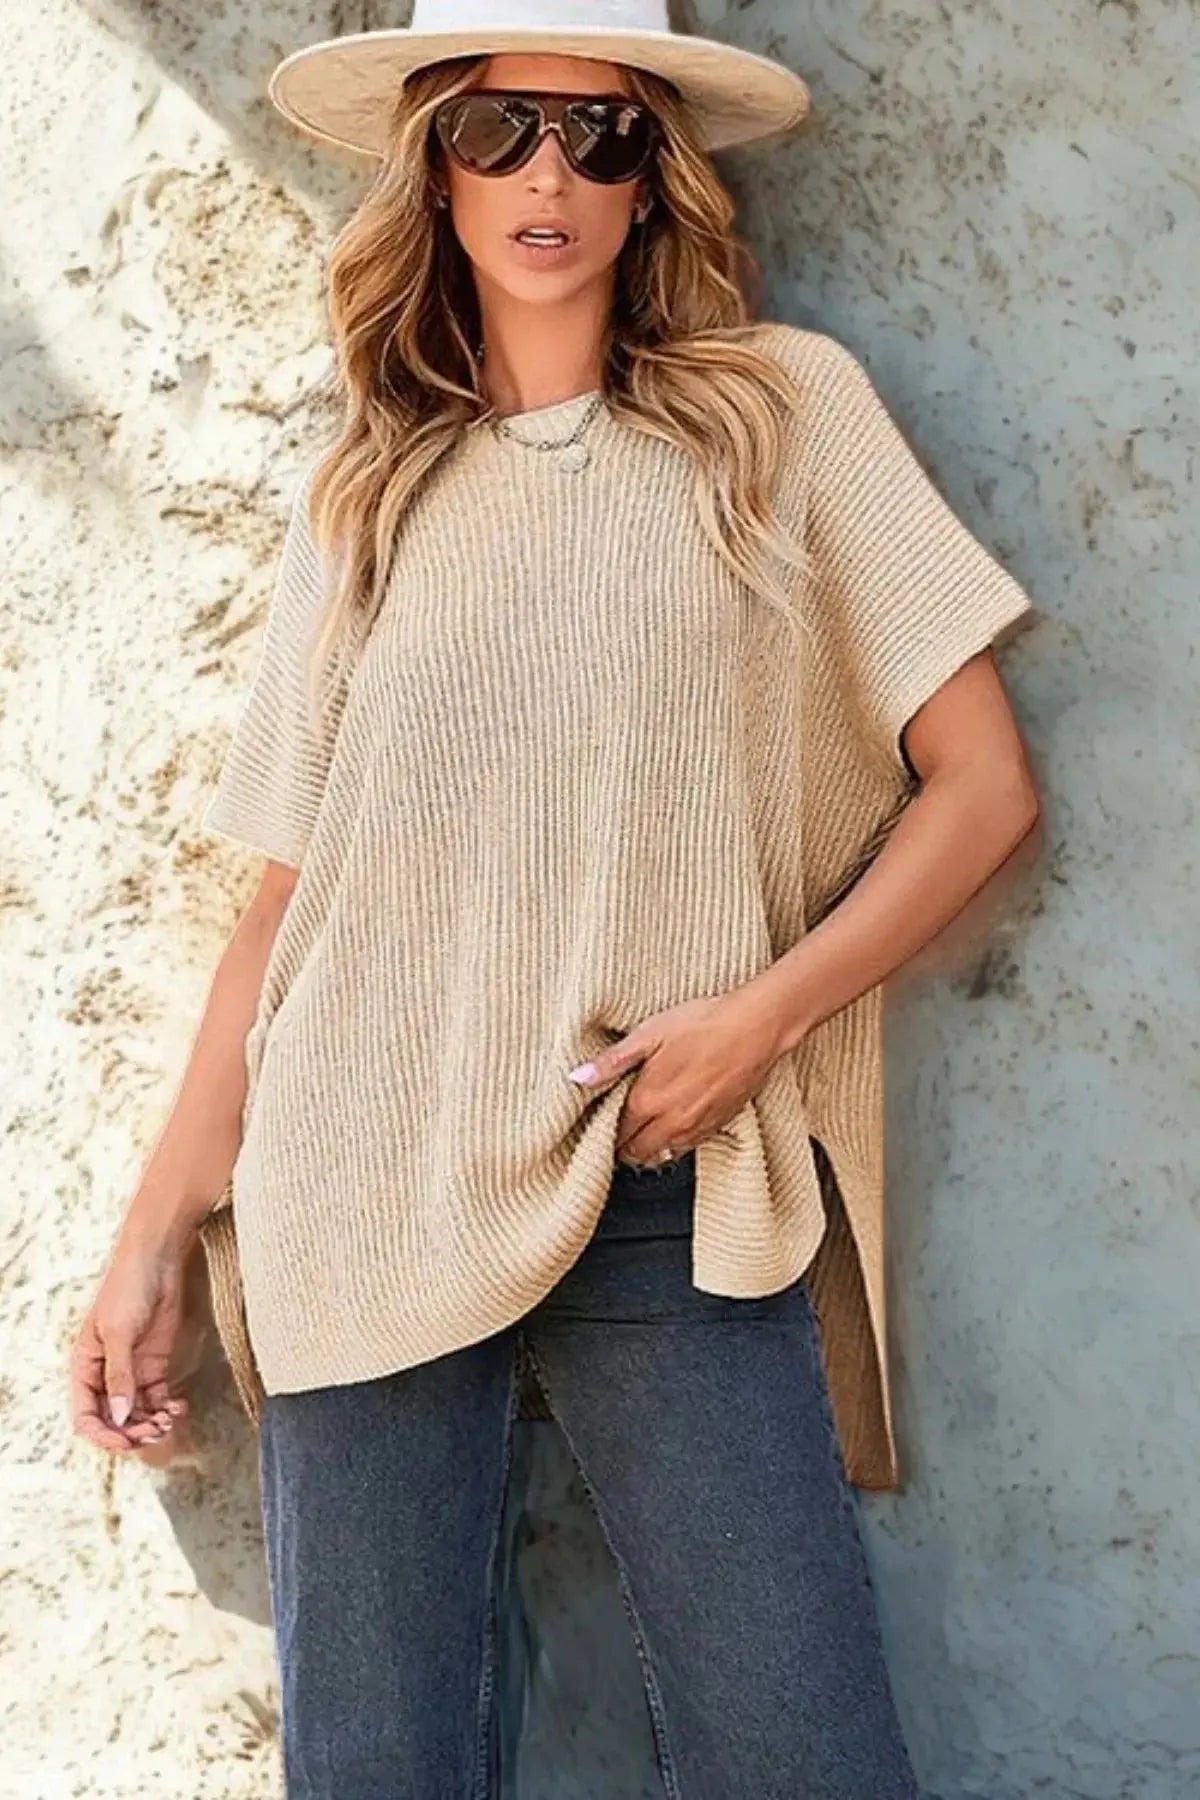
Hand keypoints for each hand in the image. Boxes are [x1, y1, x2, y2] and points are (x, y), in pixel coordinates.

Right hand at [68, 1236, 192, 1458]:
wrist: (157, 1261)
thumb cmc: (127, 1288)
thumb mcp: (118, 1333)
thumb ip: (119, 1376)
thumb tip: (120, 1416)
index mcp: (85, 1367)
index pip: (86, 1415)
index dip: (103, 1435)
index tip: (126, 1441)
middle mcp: (105, 1374)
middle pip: (113, 1420)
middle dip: (131, 1432)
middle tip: (154, 1432)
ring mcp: (131, 1371)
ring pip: (136, 1413)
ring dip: (150, 1423)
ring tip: (168, 1420)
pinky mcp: (154, 1365)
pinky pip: (157, 1399)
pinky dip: (166, 1409)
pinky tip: (178, 1408)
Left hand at [568, 983, 791, 1167]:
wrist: (756, 1027)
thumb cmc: (704, 1024)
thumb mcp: (650, 1033)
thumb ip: (612, 1061)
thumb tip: (578, 1078)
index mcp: (648, 1100)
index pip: (616, 1133)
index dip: (604, 1131)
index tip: (599, 1125)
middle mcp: (670, 1122)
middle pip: (636, 1153)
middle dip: (622, 1147)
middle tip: (616, 1135)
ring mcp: (696, 1127)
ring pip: (661, 1156)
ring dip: (647, 1151)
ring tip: (639, 1136)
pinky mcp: (718, 1125)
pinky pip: (687, 1149)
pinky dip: (673, 1146)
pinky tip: (670, 1131)